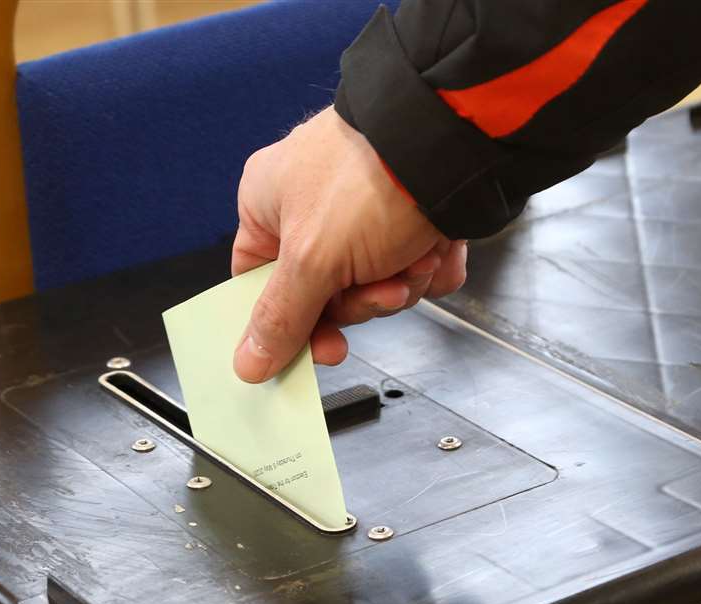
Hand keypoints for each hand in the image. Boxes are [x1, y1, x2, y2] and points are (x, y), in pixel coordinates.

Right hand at [231, 106, 468, 381]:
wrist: (452, 144)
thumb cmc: (370, 179)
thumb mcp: (312, 259)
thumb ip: (281, 317)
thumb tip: (248, 362)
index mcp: (268, 204)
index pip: (260, 285)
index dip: (290, 325)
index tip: (319, 349)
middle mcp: (313, 206)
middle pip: (325, 296)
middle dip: (362, 300)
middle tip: (382, 290)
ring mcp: (365, 211)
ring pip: (376, 287)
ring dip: (401, 283)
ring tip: (415, 256)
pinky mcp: (411, 217)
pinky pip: (415, 270)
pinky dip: (431, 268)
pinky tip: (437, 247)